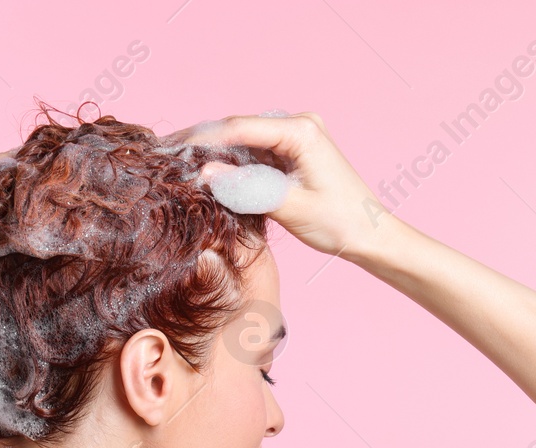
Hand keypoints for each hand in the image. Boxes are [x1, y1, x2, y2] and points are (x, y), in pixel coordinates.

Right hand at [163, 112, 391, 257]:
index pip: (240, 127)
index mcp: (301, 131)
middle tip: (165, 154)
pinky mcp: (293, 151)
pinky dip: (231, 161)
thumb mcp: (287, 207)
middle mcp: (299, 125)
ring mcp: (296, 136)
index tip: (172, 148)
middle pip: (238, 128)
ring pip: (243, 139)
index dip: (202, 137)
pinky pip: (254, 152)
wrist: (370, 234)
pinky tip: (206, 170)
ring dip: (213, 151)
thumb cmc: (339, 222)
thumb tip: (205, 173)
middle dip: (202, 141)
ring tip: (178, 162)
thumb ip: (245, 188)